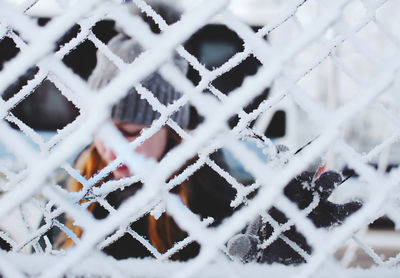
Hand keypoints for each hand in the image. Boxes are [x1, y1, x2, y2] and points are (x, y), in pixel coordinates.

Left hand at [227, 153, 361, 263]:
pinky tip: (356, 207)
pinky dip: (351, 208)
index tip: (281, 155)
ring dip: (329, 179)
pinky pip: (343, 210)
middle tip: (312, 156)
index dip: (280, 157)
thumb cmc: (258, 242)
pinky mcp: (327, 217)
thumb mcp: (248, 244)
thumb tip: (236, 248)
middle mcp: (296, 189)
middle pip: (305, 166)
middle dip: (308, 159)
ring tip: (330, 181)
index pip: (278, 163)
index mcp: (275, 189)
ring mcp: (313, 201)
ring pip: (326, 182)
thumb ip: (243, 246)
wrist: (275, 252)